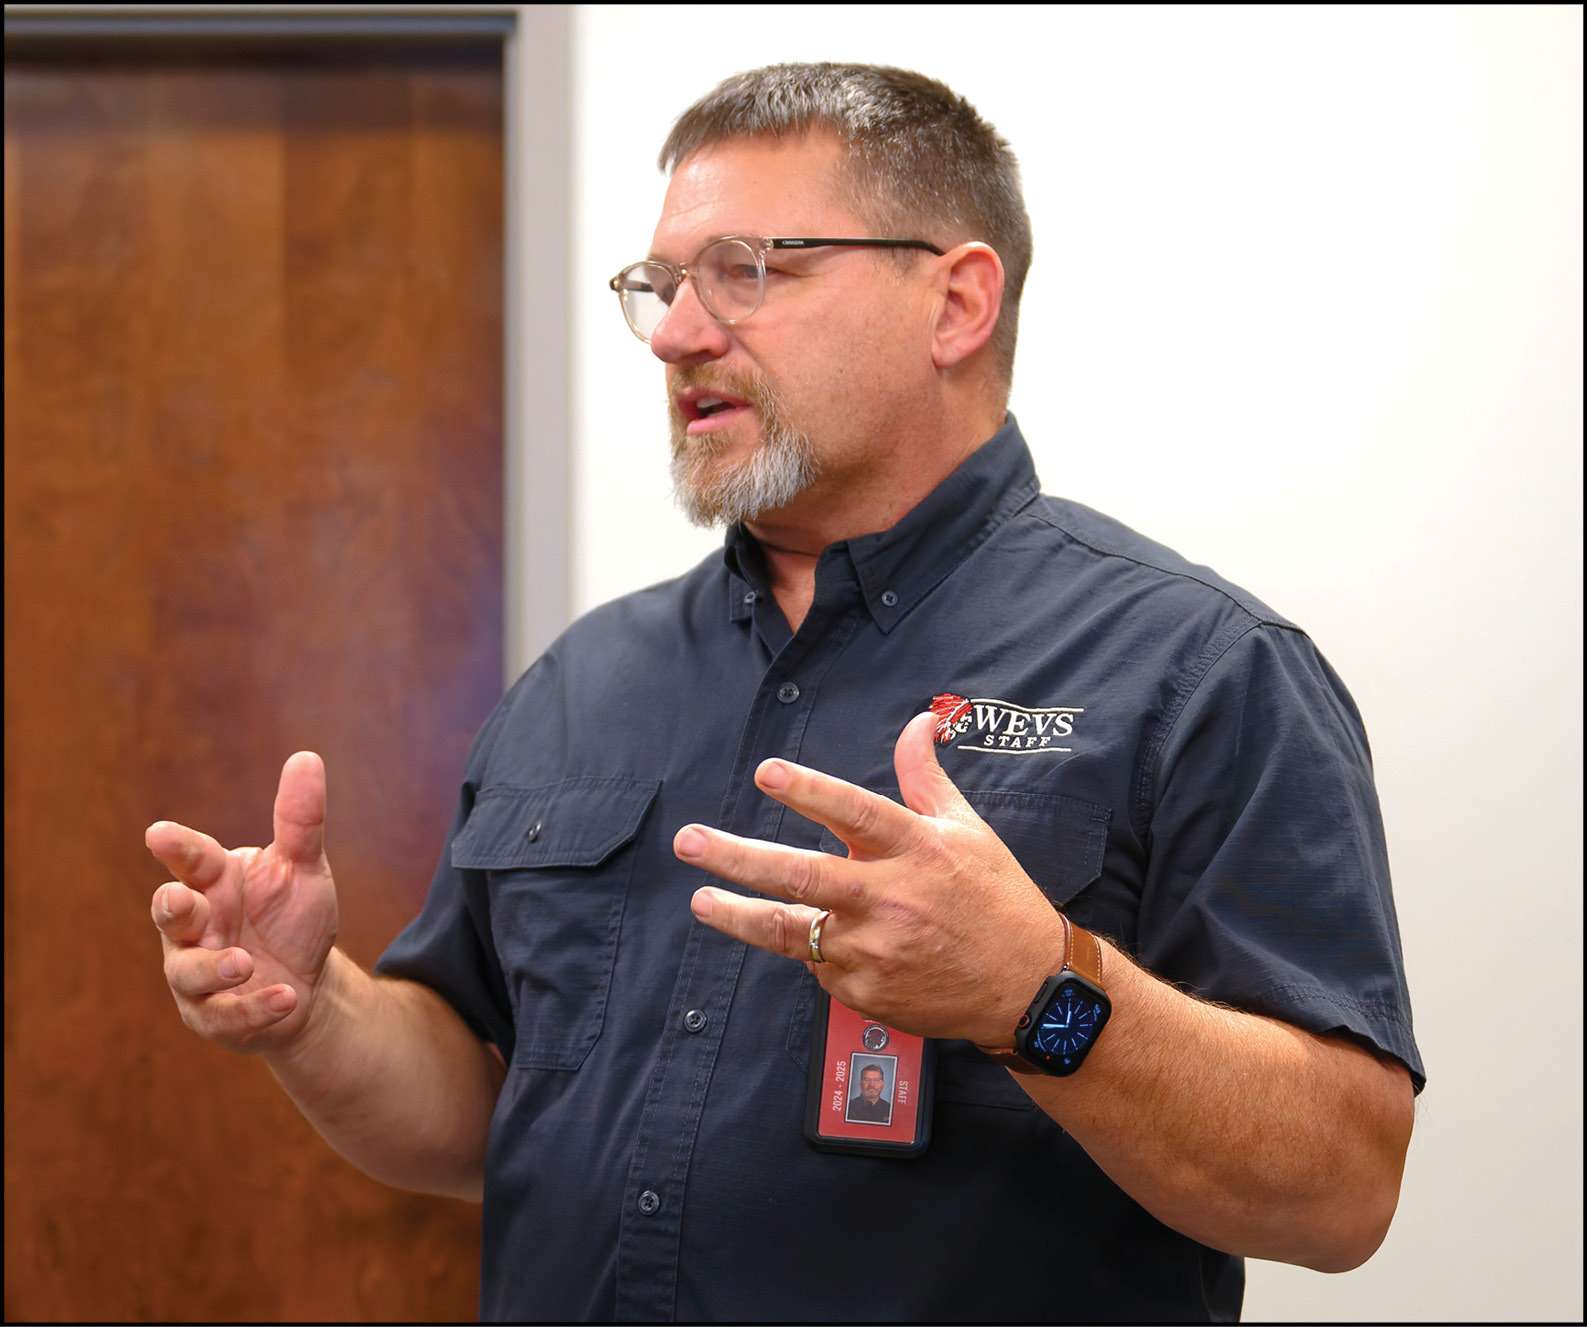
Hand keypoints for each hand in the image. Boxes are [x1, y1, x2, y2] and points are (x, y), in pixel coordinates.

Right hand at [146, 752, 338, 1053]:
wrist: (308, 986)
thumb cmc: (293, 919)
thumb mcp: (303, 868)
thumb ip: (300, 820)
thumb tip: (306, 757)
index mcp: (215, 882)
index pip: (192, 859)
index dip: (178, 847)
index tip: (160, 833)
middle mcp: (197, 926)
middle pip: (170, 915)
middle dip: (170, 908)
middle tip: (180, 901)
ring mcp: (197, 973)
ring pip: (187, 972)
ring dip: (213, 967)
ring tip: (245, 963)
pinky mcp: (213, 1016)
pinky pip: (224, 1015)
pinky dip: (253, 1007)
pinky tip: (286, 997)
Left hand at [674, 712, 1066, 1046]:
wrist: (1026, 987)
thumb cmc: (994, 898)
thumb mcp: (967, 829)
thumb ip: (925, 777)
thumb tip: (918, 721)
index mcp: (916, 850)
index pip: (854, 812)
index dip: (809, 791)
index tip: (766, 773)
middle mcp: (889, 898)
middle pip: (801, 875)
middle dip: (737, 857)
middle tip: (689, 842)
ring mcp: (872, 950)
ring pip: (789, 930)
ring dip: (738, 916)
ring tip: (702, 899)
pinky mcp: (863, 991)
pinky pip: (818, 965)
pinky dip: (809, 947)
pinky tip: (812, 937)